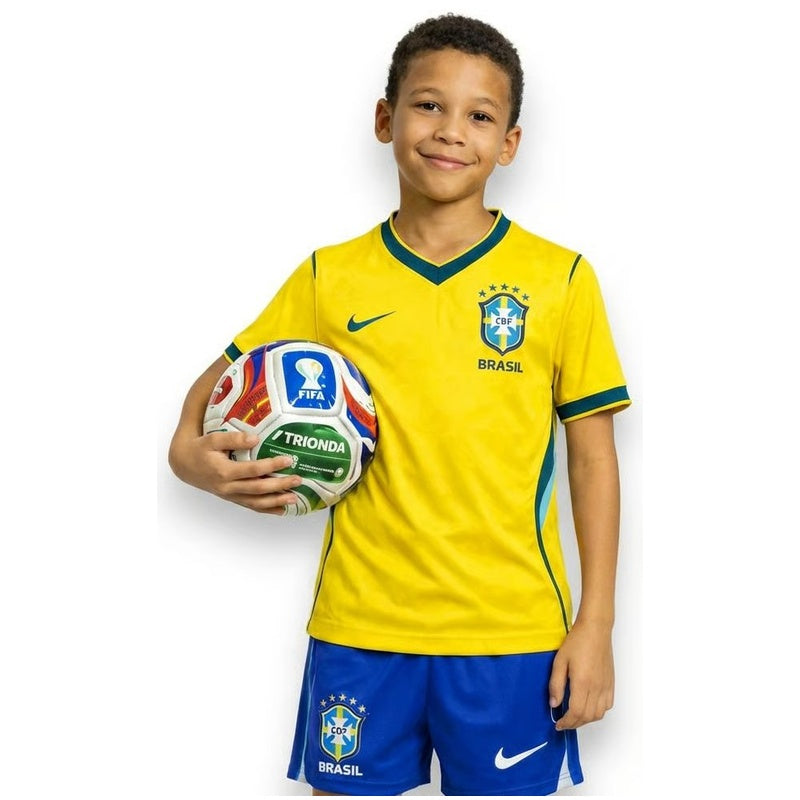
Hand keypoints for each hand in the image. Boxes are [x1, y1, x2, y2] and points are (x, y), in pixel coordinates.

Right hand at [169, 429, 302, 514]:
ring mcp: (230, 495)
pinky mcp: (232, 498)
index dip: (271, 465)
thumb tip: (255, 439)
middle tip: (297, 479)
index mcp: (224, 471)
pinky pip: (251, 506)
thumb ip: (234, 438)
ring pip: (256, 502)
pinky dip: (267, 509)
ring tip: (294, 498)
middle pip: (258, 489)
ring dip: (276, 501)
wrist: (185, 464)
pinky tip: (281, 509)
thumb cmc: (200, 449)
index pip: (253, 470)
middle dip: (279, 485)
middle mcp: (228, 487)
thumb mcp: (213, 439)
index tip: (288, 460)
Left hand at [548, 620, 613, 729]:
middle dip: (574, 724)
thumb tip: (554, 704)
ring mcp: (606, 686)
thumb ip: (555, 684)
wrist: (595, 630)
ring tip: (575, 716)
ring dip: (586, 719)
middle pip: (587, 716)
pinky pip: (607, 705)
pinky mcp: (611, 683)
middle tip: (564, 723)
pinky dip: (598, 712)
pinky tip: (589, 707)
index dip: (567, 722)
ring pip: (599, 714)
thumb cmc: (577, 642)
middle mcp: (596, 687)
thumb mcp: (559, 661)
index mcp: (582, 682)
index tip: (558, 724)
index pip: (576, 712)